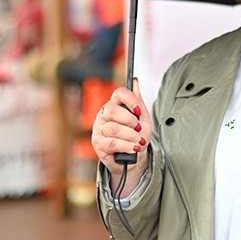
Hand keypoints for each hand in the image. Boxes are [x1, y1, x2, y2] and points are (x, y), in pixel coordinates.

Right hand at [91, 78, 150, 195]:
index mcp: (115, 105)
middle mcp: (104, 115)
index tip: (139, 110)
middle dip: (130, 120)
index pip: (119, 93)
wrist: (134, 158)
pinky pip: (112, 143)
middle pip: (113, 110)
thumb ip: (138, 102)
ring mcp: (99, 129)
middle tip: (138, 129)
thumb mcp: (142, 119)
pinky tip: (133, 148)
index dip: (130, 99)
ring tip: (139, 142)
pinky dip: (126, 146)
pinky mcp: (98, 144)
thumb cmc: (137, 137)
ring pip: (113, 128)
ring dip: (130, 136)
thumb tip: (136, 81)